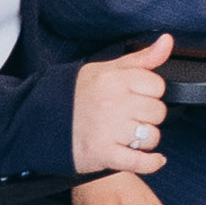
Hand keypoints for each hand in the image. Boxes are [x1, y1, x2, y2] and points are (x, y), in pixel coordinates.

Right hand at [69, 41, 176, 176]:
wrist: (38, 122)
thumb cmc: (75, 95)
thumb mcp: (106, 69)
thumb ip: (141, 58)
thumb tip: (166, 41)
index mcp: (114, 80)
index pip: (157, 86)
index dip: (150, 93)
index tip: (137, 96)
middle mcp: (114, 103)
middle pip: (158, 112)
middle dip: (148, 116)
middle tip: (130, 117)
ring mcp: (109, 130)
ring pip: (151, 136)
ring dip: (144, 140)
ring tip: (128, 135)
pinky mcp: (103, 154)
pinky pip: (140, 162)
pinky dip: (150, 163)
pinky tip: (153, 159)